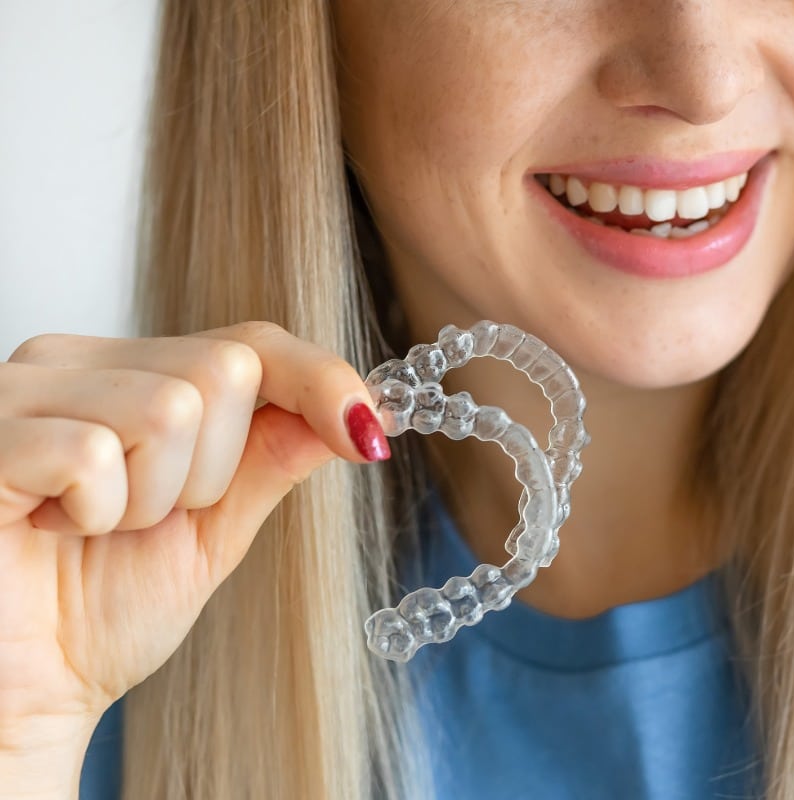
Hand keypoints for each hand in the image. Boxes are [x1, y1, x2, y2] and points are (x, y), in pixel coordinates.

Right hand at [0, 322, 388, 783]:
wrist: (25, 690)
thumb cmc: (98, 610)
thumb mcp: (214, 528)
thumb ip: (273, 457)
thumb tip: (362, 411)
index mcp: (135, 376)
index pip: (252, 342)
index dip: (321, 381)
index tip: (371, 435)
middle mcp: (78, 363)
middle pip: (223, 368)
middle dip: (211, 472)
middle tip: (146, 520)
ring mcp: (25, 389)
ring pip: (168, 408)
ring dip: (152, 500)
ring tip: (94, 529)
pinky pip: (93, 451)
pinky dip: (96, 512)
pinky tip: (54, 530)